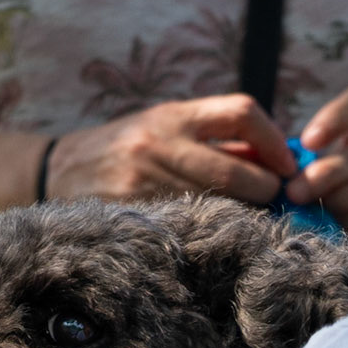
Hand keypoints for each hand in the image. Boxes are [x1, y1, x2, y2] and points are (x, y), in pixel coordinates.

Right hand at [48, 95, 295, 208]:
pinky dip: (210, 230)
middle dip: (266, 190)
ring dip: (243, 215)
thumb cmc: (125, 147)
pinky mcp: (133, 214)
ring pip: (217, 205)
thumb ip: (216, 139)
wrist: (59, 170)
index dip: (274, 141)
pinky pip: (187, 226)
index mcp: (174, 116)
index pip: (242, 113)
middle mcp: (161, 145)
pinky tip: (214, 233)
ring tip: (250, 219)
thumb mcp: (166, 125)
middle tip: (275, 201)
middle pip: (237, 172)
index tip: (288, 164)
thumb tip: (276, 158)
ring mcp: (145, 183)